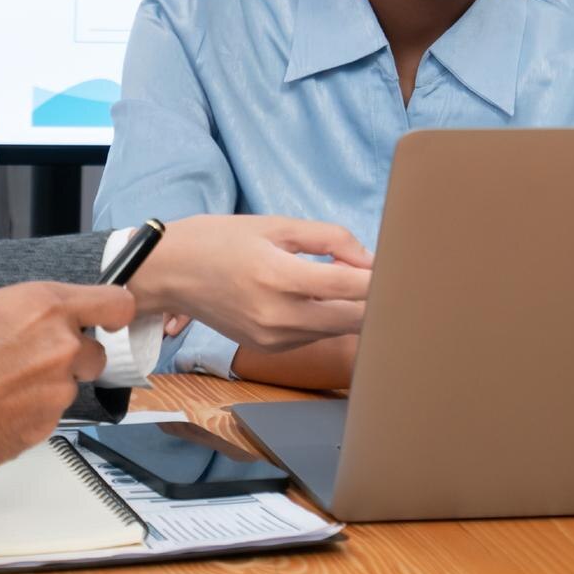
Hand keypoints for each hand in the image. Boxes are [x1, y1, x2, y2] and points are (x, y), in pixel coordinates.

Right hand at [0, 282, 134, 480]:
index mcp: (43, 307)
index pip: (114, 303)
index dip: (113, 312)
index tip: (107, 318)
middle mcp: (60, 346)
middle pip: (94, 353)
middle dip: (71, 358)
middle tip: (30, 363)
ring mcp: (56, 391)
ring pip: (69, 387)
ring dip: (46, 388)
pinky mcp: (46, 428)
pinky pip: (48, 416)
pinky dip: (29, 415)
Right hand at [127, 215, 370, 352]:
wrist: (170, 273)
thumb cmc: (221, 240)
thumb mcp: (276, 225)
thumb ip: (329, 238)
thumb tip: (369, 259)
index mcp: (279, 276)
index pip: (350, 286)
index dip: (382, 278)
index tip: (403, 268)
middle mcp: (278, 315)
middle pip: (354, 319)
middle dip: (378, 299)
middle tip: (392, 278)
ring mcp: (273, 338)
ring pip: (337, 330)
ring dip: (353, 309)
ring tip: (355, 282)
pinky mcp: (269, 348)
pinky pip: (315, 335)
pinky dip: (328, 318)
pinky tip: (323, 297)